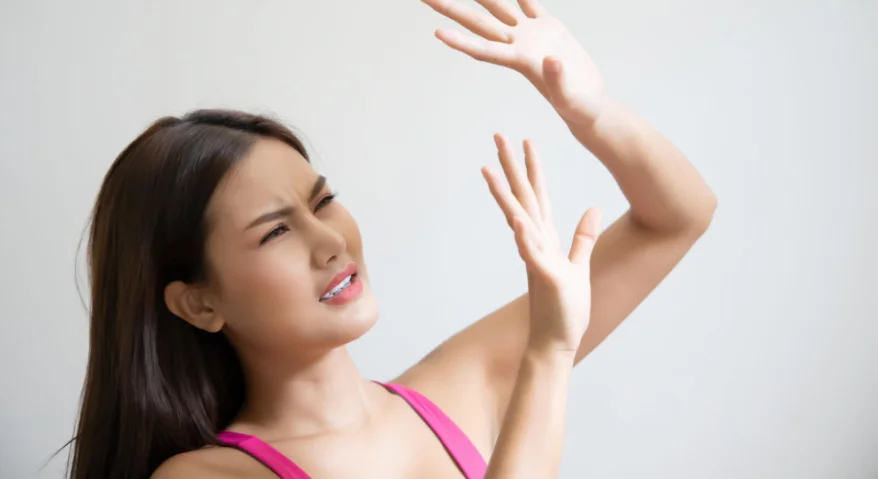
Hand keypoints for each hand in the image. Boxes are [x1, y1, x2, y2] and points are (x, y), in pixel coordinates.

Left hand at [422, 0, 605, 124]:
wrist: (589, 102)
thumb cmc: (577, 107)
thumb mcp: (568, 98)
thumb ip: (557, 80)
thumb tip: (550, 60)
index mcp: (520, 62)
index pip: (484, 50)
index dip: (461, 41)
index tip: (438, 33)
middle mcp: (519, 45)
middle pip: (478, 22)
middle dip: (451, 8)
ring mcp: (531, 33)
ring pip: (499, 6)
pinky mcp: (548, 26)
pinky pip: (529, 1)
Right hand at [483, 134, 601, 353]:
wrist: (556, 343)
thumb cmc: (565, 309)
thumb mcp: (579, 266)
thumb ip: (583, 236)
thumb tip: (594, 207)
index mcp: (545, 239)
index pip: (537, 195)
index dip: (532, 168)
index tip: (526, 140)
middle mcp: (536, 244)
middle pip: (522, 198)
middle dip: (510, 166)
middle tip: (497, 135)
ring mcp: (537, 259)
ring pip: (518, 220)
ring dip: (505, 194)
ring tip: (490, 168)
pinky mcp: (545, 278)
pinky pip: (531, 255)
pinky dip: (524, 237)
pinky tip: (517, 220)